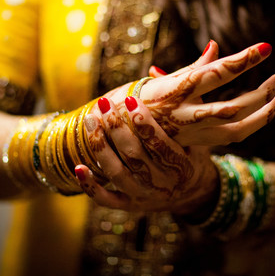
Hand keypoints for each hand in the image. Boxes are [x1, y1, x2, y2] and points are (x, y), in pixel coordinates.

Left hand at [76, 96, 217, 213]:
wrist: (192, 194)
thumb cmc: (192, 153)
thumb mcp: (196, 132)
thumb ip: (179, 103)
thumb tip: (155, 69)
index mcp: (182, 166)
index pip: (161, 144)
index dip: (145, 123)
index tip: (130, 100)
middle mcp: (163, 184)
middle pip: (135, 157)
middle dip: (116, 129)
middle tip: (103, 104)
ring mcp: (144, 196)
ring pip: (118, 174)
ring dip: (100, 148)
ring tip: (89, 121)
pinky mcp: (129, 205)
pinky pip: (107, 200)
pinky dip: (91, 186)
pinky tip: (78, 167)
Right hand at [140, 40, 274, 145]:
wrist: (126, 131)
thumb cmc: (148, 98)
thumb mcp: (169, 79)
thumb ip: (197, 65)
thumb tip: (215, 45)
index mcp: (180, 89)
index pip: (218, 72)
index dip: (243, 60)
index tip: (266, 48)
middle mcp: (188, 112)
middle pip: (234, 105)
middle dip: (262, 92)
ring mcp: (195, 131)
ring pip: (239, 127)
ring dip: (264, 112)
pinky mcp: (200, 143)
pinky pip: (233, 136)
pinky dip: (252, 124)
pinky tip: (266, 110)